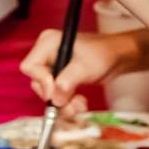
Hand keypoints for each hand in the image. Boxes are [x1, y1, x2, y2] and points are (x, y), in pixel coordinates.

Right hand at [19, 28, 148, 115]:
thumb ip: (68, 81)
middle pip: (37, 83)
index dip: (41, 81)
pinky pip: (56, 95)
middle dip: (55, 96)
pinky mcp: (59, 78)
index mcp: (48, 43)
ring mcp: (52, 67)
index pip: (30, 66)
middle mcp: (46, 54)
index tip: (55, 91)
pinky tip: (80, 103)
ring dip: (63, 103)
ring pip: (47, 93)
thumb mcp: (85, 67)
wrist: (118, 57)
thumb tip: (55, 97)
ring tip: (80, 104)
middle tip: (72, 102)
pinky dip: (67, 103)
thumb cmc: (103, 54)